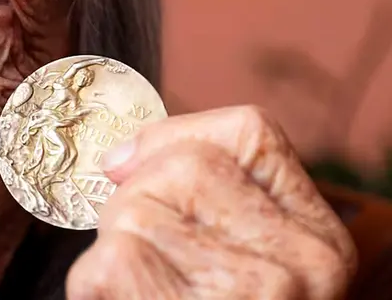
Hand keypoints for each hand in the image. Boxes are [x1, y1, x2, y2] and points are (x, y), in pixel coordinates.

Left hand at [66, 106, 356, 298]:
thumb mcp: (234, 258)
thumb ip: (201, 195)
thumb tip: (119, 158)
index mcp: (320, 241)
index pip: (248, 131)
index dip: (171, 139)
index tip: (129, 170)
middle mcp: (302, 268)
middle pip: (178, 168)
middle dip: (132, 203)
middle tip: (144, 260)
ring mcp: (252, 297)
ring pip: (135, 212)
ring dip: (112, 250)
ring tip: (143, 294)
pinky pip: (107, 260)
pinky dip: (94, 285)